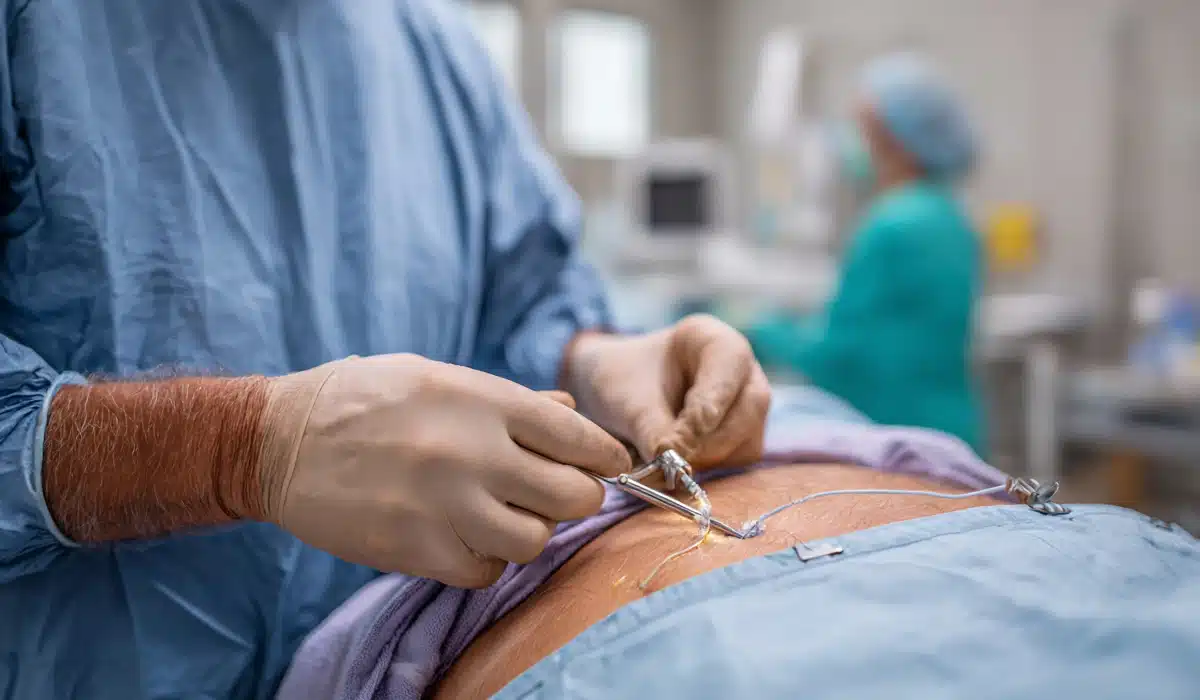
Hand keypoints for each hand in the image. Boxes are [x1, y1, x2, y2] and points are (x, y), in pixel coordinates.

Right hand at [256, 354, 630, 587]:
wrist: (280, 440)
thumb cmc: (367, 400)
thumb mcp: (439, 378)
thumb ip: (511, 401)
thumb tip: (572, 416)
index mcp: (483, 400)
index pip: (579, 437)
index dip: (606, 456)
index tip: (607, 465)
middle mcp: (473, 451)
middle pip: (573, 496)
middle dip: (575, 498)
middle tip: (554, 495)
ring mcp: (446, 503)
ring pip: (535, 541)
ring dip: (528, 532)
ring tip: (502, 516)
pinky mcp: (417, 549)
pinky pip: (485, 570)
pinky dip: (485, 559)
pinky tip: (465, 537)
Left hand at [563, 315, 770, 469]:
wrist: (615, 396)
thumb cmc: (621, 384)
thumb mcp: (626, 402)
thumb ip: (651, 429)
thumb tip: (673, 465)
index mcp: (712, 339)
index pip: (730, 362)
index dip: (714, 399)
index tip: (690, 430)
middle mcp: (740, 370)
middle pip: (750, 405)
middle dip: (711, 438)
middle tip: (673, 460)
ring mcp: (746, 405)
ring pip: (748, 438)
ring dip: (708, 457)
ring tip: (665, 463)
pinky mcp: (742, 438)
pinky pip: (738, 458)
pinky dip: (708, 467)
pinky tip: (675, 466)